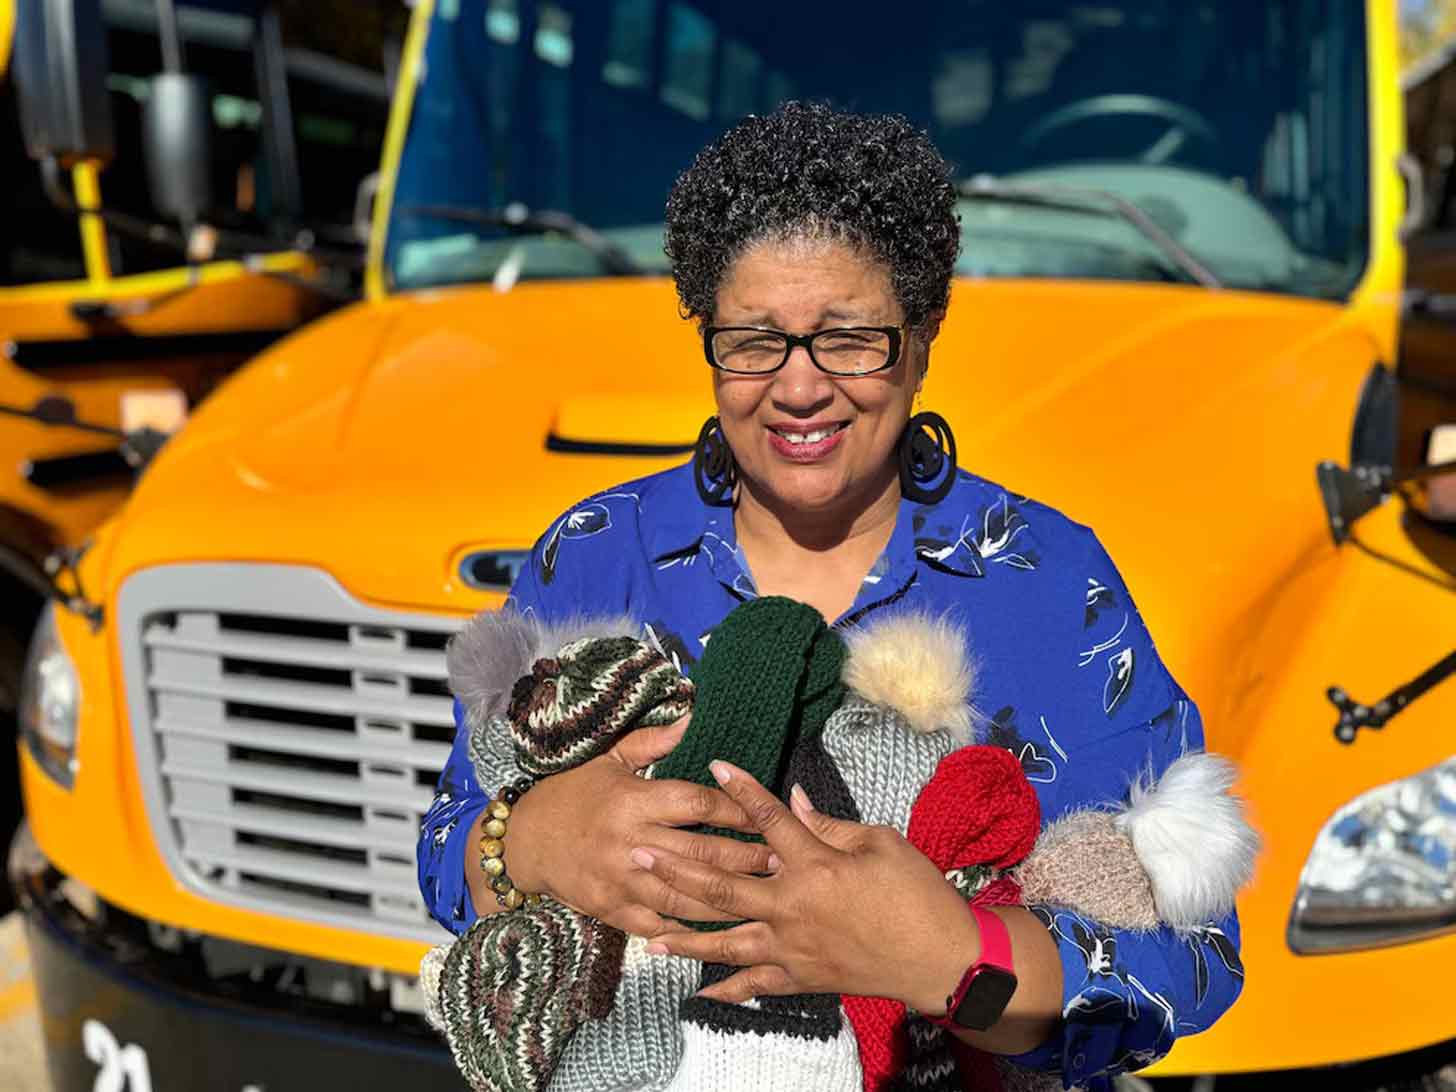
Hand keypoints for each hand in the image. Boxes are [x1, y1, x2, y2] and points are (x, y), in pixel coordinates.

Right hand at [490, 718, 779, 937]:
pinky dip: (692, 929)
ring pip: (688, 895)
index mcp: (632, 801)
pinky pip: (661, 924)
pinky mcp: (614, 910)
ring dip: (730, 897)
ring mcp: (622, 881)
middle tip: (780, 858)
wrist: (525, 842)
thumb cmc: (571, 793)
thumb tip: (691, 717)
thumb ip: (651, 742)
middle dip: (746, 857)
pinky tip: (722, 928)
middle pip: (701, 853)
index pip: (695, 805)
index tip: (765, 812)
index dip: (735, 808)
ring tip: (764, 893)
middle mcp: (630, 842)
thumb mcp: (607, 758)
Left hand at [631, 760, 978, 1012]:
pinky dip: (727, 988)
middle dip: (675, 867)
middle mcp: (792, 906)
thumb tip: (793, 800)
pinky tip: (700, 989)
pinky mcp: (801, 977)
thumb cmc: (918, 893)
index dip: (741, 789)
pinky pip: (756, 984)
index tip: (715, 765)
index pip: (768, 819)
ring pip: (725, 940)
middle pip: (721, 884)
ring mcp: (792, 947)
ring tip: (646, 932)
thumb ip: (830, 825)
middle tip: (637, 852)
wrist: (941, 958)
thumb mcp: (881, 844)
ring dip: (683, 935)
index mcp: (815, 865)